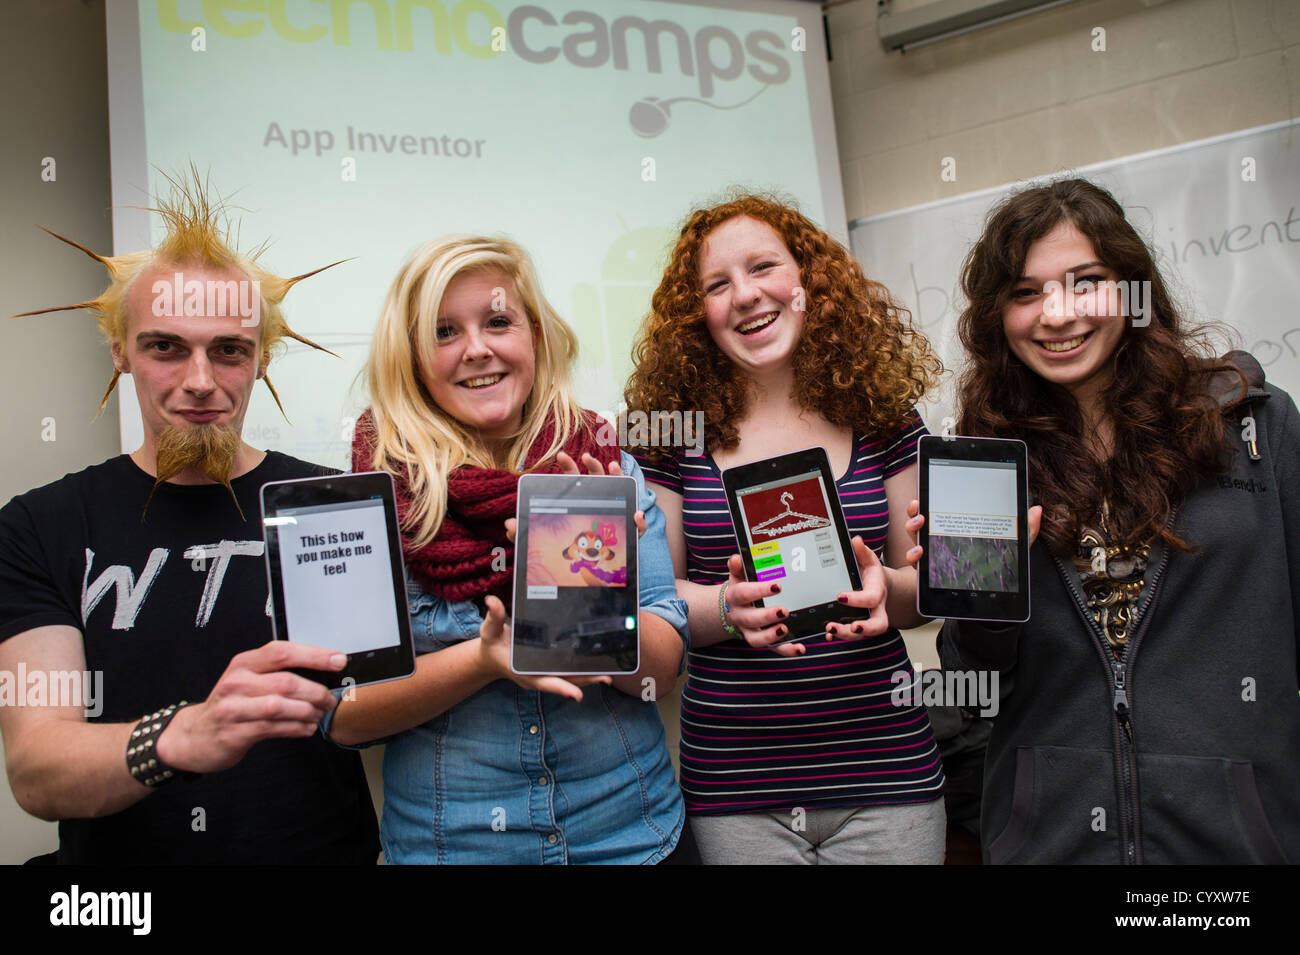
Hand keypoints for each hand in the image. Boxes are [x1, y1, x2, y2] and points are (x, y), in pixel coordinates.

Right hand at [156, 640, 346, 774]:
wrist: (193, 736)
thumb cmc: (230, 705)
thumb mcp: (247, 680)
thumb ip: (277, 673)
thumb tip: (322, 672)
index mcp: (244, 664)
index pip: (282, 652)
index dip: (314, 655)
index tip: (338, 660)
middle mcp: (237, 682)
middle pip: (286, 682)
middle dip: (316, 692)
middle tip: (329, 699)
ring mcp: (234, 708)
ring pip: (281, 706)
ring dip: (308, 712)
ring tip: (318, 714)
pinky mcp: (235, 732)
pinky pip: (274, 728)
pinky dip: (297, 728)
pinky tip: (306, 728)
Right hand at [476, 595, 610, 699]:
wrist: (489, 658)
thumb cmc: (491, 644)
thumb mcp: (488, 630)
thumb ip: (493, 616)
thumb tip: (491, 601)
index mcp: (522, 671)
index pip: (543, 681)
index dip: (560, 688)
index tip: (576, 694)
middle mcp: (535, 677)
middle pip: (563, 682)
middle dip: (584, 682)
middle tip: (605, 678)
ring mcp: (542, 675)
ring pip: (568, 680)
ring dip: (588, 678)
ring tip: (607, 676)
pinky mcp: (547, 671)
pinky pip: (567, 674)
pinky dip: (582, 673)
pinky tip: (598, 667)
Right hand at [550, 451, 647, 537]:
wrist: (605, 547)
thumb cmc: (621, 535)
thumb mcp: (634, 533)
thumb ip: (640, 527)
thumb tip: (638, 514)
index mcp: (614, 495)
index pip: (616, 480)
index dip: (615, 472)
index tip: (612, 465)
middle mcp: (599, 492)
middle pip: (595, 474)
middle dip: (591, 463)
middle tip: (586, 457)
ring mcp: (584, 496)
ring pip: (576, 478)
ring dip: (569, 465)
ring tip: (563, 456)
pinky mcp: (572, 503)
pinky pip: (565, 491)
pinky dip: (559, 481)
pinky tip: (555, 474)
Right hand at [722, 555, 804, 656]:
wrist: (734, 607)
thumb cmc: (742, 588)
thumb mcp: (738, 576)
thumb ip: (739, 567)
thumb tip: (737, 558)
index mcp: (735, 597)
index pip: (743, 593)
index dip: (758, 591)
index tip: (777, 586)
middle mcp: (740, 616)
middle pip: (750, 619)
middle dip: (767, 616)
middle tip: (784, 611)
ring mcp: (750, 630)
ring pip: (757, 639)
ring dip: (771, 636)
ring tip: (785, 630)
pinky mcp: (762, 640)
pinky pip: (773, 648)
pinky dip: (787, 650)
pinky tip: (800, 648)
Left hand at [824, 536, 889, 641]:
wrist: (878, 585)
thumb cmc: (870, 573)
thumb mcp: (868, 559)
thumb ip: (862, 551)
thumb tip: (856, 540)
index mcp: (878, 591)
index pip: (872, 598)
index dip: (858, 600)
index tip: (840, 597)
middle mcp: (876, 609)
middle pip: (877, 625)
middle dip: (863, 628)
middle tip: (849, 627)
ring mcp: (868, 619)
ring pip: (862, 634)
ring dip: (846, 634)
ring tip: (830, 629)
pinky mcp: (858, 625)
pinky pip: (851, 636)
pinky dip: (839, 637)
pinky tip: (828, 635)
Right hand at [902, 500, 1043, 567]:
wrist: (985, 599)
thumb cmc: (995, 568)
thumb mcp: (1011, 547)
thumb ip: (1025, 530)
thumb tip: (1037, 510)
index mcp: (955, 528)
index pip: (939, 508)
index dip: (930, 498)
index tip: (927, 492)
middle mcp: (938, 540)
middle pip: (920, 520)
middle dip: (915, 510)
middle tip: (919, 506)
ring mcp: (932, 556)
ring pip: (914, 537)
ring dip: (912, 527)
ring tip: (920, 523)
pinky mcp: (928, 572)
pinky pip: (914, 563)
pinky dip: (912, 555)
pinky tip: (919, 552)